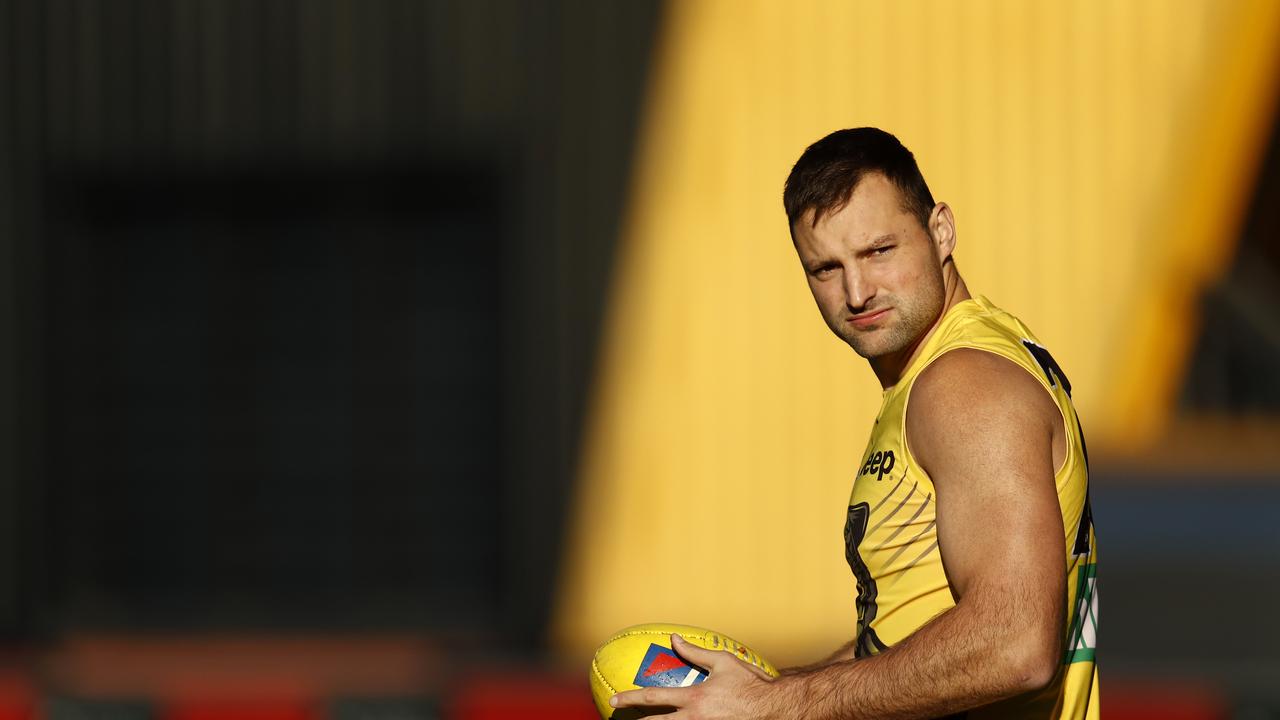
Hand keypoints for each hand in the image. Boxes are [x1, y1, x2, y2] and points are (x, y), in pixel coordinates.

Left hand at [610, 633, 777, 718]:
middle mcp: (695, 719)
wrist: (774, 709)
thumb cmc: (750, 683)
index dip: (631, 699)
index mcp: (694, 698)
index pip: (654, 697)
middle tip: (622, 719)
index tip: (614, 701)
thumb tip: (674, 638)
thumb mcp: (723, 662)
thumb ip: (695, 652)